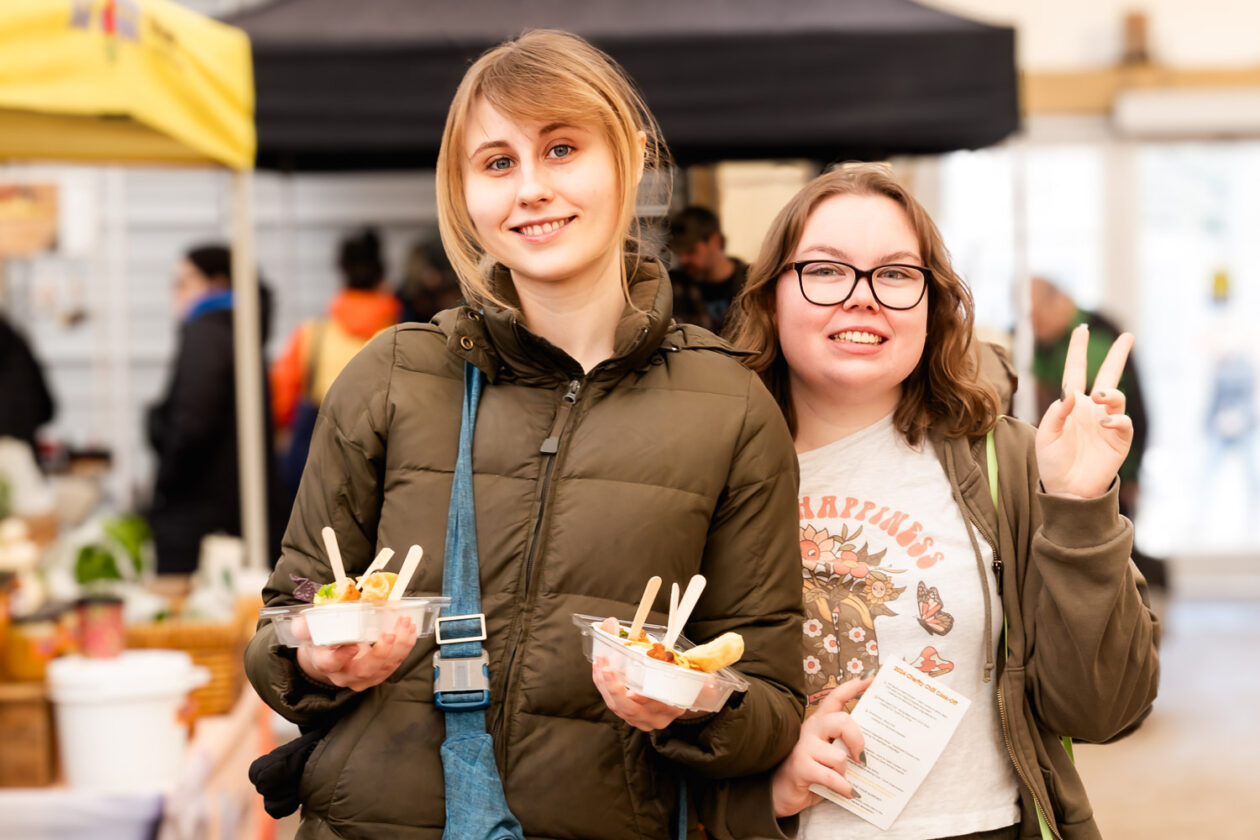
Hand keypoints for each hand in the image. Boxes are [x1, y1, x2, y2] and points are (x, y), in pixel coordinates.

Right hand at [294, 615, 416, 691]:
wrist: (328, 660)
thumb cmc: (321, 643)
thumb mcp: (308, 634)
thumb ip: (304, 628)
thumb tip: (301, 622)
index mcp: (325, 663)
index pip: (331, 663)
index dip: (342, 656)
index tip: (353, 645)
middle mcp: (345, 675)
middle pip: (363, 670)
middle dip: (380, 653)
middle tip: (391, 634)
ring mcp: (363, 678)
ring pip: (383, 668)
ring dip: (399, 648)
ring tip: (405, 625)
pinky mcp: (378, 675)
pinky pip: (394, 665)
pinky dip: (405, 649)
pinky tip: (410, 632)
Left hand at [592, 658, 694, 731]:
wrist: (677, 698)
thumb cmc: (678, 680)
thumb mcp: (680, 670)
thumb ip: (667, 656)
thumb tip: (653, 642)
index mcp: (673, 708)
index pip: (659, 707)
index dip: (645, 700)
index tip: (633, 692)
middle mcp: (656, 718)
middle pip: (631, 710)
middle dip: (615, 690)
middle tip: (607, 669)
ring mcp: (640, 720)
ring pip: (618, 707)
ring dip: (605, 684)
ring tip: (600, 663)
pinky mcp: (628, 717)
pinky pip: (612, 703)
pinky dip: (603, 686)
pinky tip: (599, 670)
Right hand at [771, 676, 870, 817]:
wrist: (781, 792)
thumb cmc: (811, 771)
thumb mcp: (828, 754)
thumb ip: (843, 746)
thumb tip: (871, 752)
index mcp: (819, 722)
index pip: (836, 697)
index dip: (853, 686)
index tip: (870, 678)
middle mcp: (811, 729)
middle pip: (843, 721)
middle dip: (858, 741)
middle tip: (861, 758)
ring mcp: (804, 747)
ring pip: (839, 755)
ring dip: (846, 773)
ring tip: (843, 780)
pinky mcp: (801, 767)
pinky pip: (832, 777)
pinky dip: (844, 788)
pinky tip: (848, 792)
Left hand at [1035, 325, 1134, 498]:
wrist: (1067, 490)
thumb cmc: (1052, 463)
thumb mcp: (1045, 436)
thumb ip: (1055, 413)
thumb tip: (1070, 391)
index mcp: (1071, 405)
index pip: (1075, 372)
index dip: (1078, 351)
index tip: (1081, 329)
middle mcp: (1091, 409)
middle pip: (1107, 376)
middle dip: (1118, 356)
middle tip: (1128, 336)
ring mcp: (1107, 423)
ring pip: (1116, 396)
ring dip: (1110, 392)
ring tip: (1100, 396)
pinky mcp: (1119, 440)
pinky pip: (1122, 422)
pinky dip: (1116, 418)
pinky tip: (1105, 422)